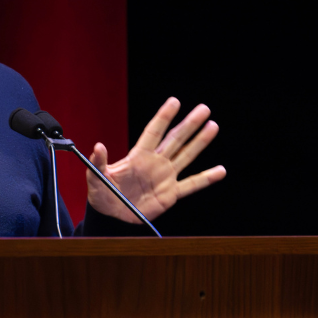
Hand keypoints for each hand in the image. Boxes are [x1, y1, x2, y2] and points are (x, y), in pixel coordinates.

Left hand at [86, 97, 225, 222]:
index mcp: (138, 156)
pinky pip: (192, 185)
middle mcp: (155, 162)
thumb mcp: (97, 178)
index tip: (174, 102)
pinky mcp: (171, 193)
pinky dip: (207, 178)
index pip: (154, 132)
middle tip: (204, 109)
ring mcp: (165, 177)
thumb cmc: (102, 194)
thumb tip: (98, 146)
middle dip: (189, 124)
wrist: (112, 216)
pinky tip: (220, 171)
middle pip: (175, 139)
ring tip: (213, 126)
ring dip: (200, 142)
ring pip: (187, 156)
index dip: (164, 117)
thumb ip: (99, 163)